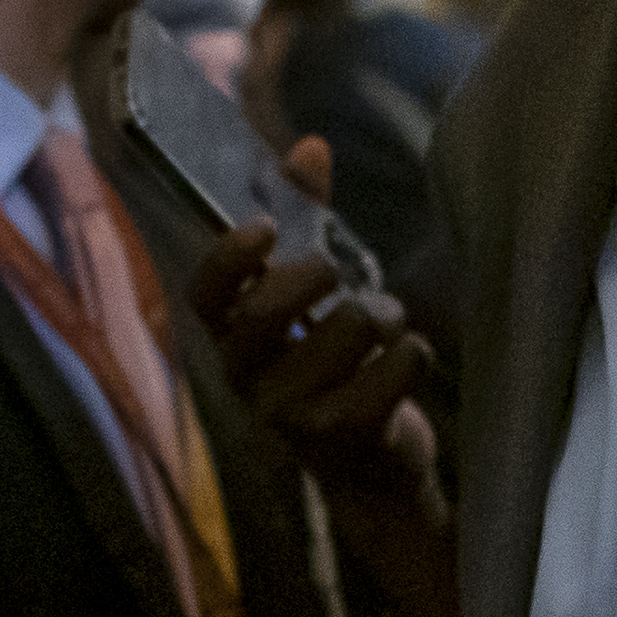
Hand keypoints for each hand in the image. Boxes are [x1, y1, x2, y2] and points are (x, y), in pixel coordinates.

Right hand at [188, 139, 455, 616]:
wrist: (370, 470)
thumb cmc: (335, 364)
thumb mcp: (314, 294)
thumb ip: (306, 217)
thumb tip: (309, 145)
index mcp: (232, 340)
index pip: (203, 296)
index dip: (228, 257)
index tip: (265, 227)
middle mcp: (248, 380)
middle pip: (269, 309)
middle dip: (318, 277)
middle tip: (341, 277)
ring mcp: (292, 415)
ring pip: (349, 327)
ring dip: (384, 314)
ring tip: (385, 327)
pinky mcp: (345, 437)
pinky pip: (396, 365)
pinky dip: (413, 353)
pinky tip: (405, 362)